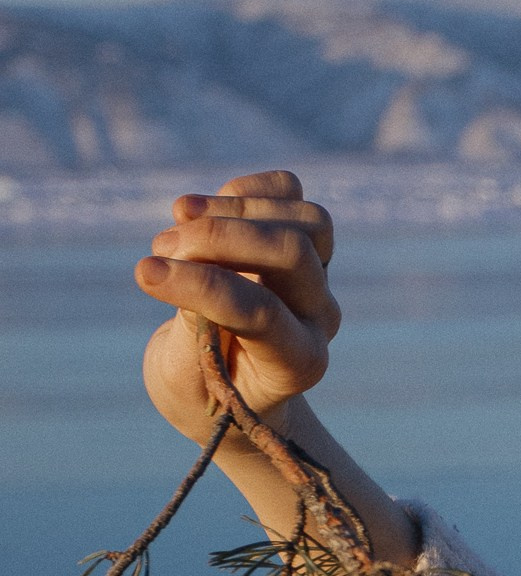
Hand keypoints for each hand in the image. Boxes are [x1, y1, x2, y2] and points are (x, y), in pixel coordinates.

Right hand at [136, 170, 340, 443]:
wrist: (223, 386)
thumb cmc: (198, 386)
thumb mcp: (183, 378)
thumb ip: (190, 329)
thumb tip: (181, 265)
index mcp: (297, 364)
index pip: (263, 313)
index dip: (202, 287)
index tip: (145, 273)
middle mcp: (319, 317)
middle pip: (293, 253)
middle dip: (220, 238)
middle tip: (162, 248)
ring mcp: (319, 277)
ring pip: (308, 220)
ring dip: (235, 209)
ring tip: (178, 221)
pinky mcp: (303, 241)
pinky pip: (291, 194)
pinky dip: (245, 189)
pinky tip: (199, 208)